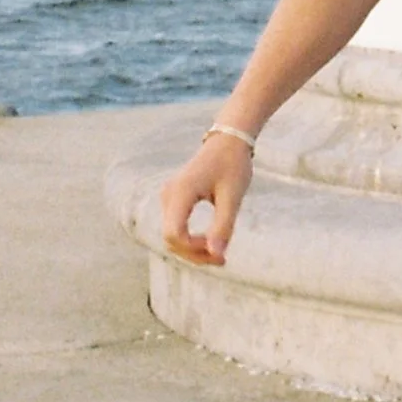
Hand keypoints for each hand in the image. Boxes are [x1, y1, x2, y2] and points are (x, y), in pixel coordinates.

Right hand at [159, 134, 253, 265]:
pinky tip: (212, 244)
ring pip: (173, 236)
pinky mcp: (174, 201)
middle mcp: (169, 195)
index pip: (174, 234)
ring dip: (193, 250)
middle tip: (223, 260)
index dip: (193, 249)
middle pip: (171, 239)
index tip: (219, 249)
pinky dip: (192, 240)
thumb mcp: (233, 196)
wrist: (228, 141)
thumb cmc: (233, 165)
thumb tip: (216, 255)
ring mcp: (169, 198)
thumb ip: (223, 226)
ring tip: (220, 256)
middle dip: (195, 254)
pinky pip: (177, 228)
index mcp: (181, 192)